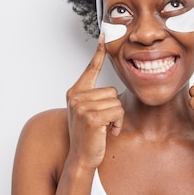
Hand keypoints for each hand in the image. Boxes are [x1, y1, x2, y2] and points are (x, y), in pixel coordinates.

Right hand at [65, 34, 123, 171]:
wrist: (81, 159)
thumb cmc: (88, 136)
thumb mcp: (88, 112)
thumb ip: (94, 97)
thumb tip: (109, 89)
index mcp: (75, 92)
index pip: (90, 68)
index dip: (98, 52)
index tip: (104, 35)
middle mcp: (76, 96)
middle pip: (112, 90)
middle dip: (114, 108)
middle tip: (103, 123)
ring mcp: (82, 106)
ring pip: (116, 101)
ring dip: (116, 117)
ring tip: (105, 128)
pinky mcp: (91, 117)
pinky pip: (117, 111)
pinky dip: (117, 124)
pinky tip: (108, 132)